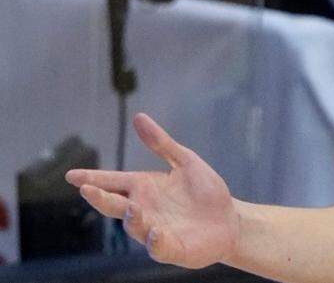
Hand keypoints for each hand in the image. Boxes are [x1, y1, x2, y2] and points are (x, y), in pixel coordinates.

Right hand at [65, 114, 238, 268]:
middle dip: (100, 199)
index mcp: (144, 188)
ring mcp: (155, 231)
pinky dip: (155, 241)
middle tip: (86, 189)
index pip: (112, 182)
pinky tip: (156, 232)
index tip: (71, 175)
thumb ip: (162, 143)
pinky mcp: (172, 249)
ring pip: (134, 226)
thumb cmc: (205, 191)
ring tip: (131, 208)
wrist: (230, 220)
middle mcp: (144, 210)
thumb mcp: (185, 162)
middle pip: (115, 205)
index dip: (92, 179)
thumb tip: (139, 117)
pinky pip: (159, 247)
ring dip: (131, 218)